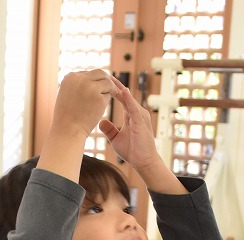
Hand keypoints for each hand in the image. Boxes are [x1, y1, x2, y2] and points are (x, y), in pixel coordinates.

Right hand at [50, 69, 115, 139]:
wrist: (67, 131)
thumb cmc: (67, 116)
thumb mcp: (67, 94)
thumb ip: (78, 84)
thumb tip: (91, 78)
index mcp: (70, 76)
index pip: (89, 73)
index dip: (95, 82)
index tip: (95, 91)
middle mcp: (80, 79)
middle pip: (100, 73)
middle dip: (105, 82)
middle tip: (108, 92)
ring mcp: (90, 88)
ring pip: (107, 82)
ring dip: (107, 91)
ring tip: (100, 102)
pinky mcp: (99, 97)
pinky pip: (109, 95)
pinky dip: (106, 101)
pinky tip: (99, 109)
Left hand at [100, 75, 185, 194]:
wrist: (143, 162)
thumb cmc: (132, 151)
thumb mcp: (116, 138)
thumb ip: (109, 129)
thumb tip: (100, 121)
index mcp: (131, 115)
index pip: (121, 98)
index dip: (111, 89)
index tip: (101, 82)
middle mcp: (136, 112)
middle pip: (125, 94)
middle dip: (115, 84)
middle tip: (104, 74)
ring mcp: (140, 116)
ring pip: (129, 98)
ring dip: (120, 88)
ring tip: (110, 78)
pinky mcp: (141, 121)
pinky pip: (134, 108)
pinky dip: (128, 99)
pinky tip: (122, 91)